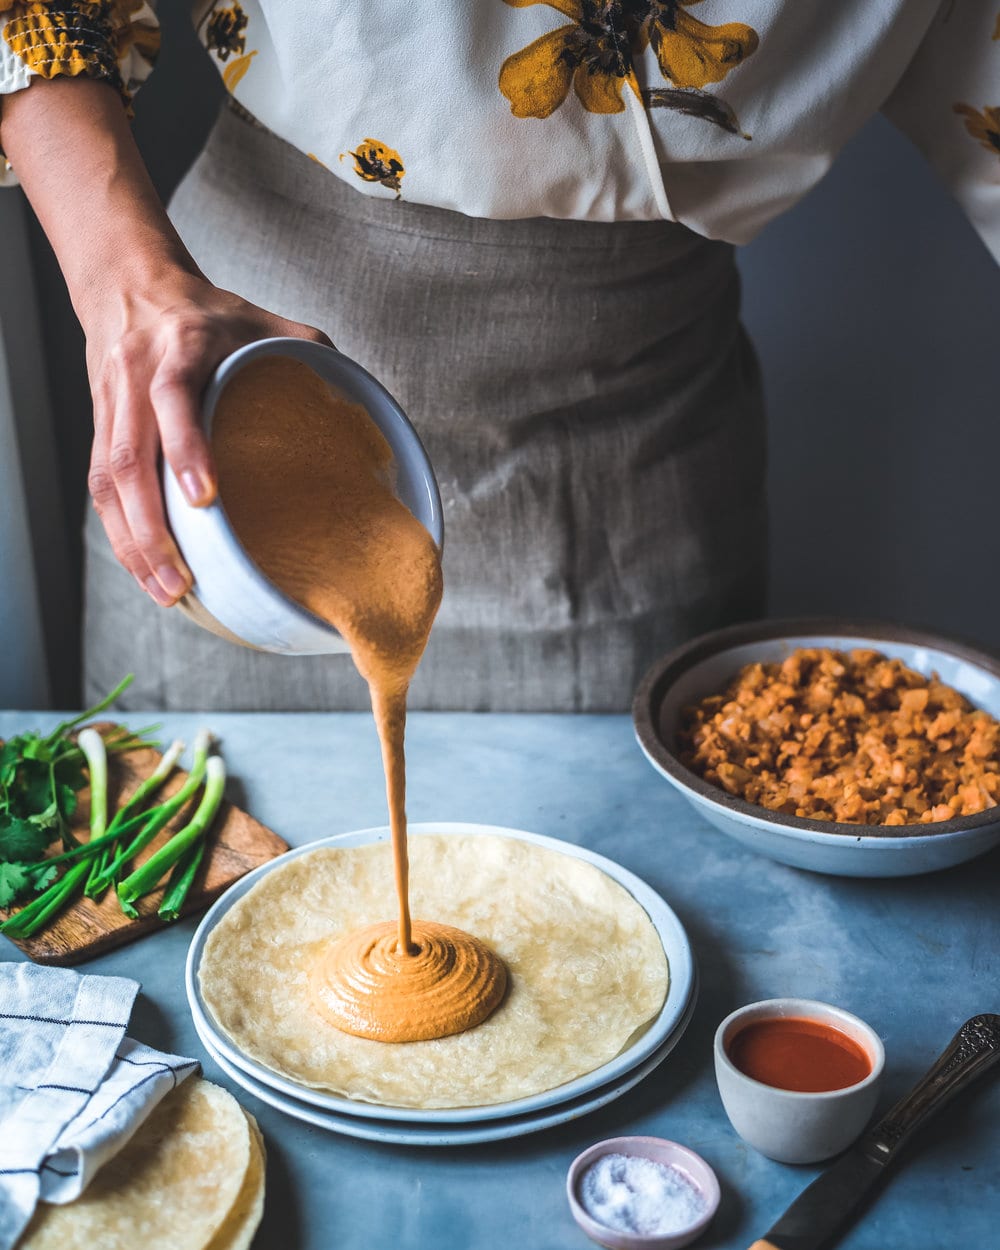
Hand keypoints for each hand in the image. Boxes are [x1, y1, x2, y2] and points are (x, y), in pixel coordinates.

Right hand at [82, 272, 331, 604]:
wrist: (130, 284)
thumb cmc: (211, 314)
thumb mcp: (265, 320)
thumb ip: (313, 353)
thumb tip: (364, 406)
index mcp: (182, 346)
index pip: (172, 395)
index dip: (184, 446)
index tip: (205, 499)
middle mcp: (135, 376)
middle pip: (126, 458)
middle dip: (151, 527)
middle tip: (183, 581)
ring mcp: (110, 405)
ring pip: (107, 482)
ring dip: (133, 543)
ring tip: (167, 592)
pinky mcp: (99, 429)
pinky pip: (100, 488)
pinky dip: (121, 534)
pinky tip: (145, 571)